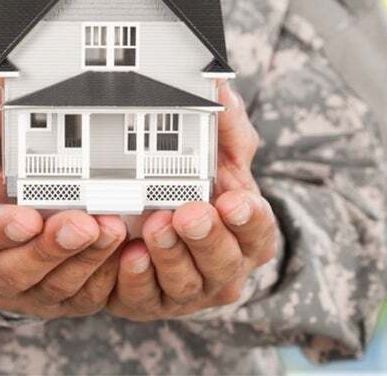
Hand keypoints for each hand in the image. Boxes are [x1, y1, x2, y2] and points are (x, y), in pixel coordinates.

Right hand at [0, 79, 125, 318]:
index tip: (27, 218)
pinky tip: (127, 253)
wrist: (1, 235)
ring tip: (113, 230)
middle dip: (53, 248)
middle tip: (84, 223)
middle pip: (17, 269)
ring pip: (57, 286)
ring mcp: (26, 292)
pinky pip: (86, 296)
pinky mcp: (60, 300)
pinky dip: (107, 277)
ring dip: (87, 261)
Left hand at [107, 82, 277, 320]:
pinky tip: (128, 257)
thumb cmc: (200, 190)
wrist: (158, 225)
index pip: (258, 229)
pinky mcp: (152, 301)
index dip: (248, 218)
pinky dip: (138, 280)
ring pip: (186, 283)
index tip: (233, 200)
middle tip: (188, 213)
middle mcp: (224, 267)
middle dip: (206, 238)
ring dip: (170, 257)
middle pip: (223, 262)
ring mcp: (189, 290)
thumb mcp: (218, 155)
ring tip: (155, 227)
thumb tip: (219, 86)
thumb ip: (224, 125)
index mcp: (248, 233)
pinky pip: (146, 298)